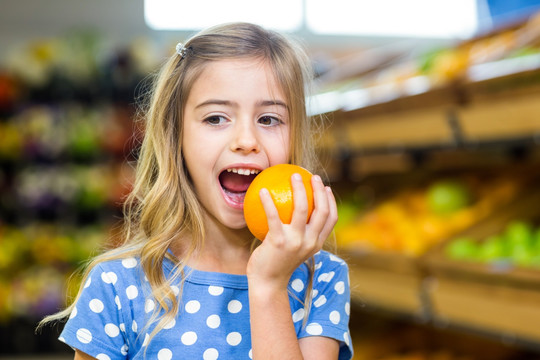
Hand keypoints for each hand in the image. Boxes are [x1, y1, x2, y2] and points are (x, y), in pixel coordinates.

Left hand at [246, 173, 337, 288]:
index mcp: (317, 244)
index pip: (331, 219)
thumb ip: (298, 234)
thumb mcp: (294, 249)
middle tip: (312, 177)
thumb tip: (293, 212)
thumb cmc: (277, 263)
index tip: (326, 187)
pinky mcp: (279, 241)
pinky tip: (261, 190)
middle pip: (321, 211)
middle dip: (320, 190)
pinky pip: (274, 216)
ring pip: (303, 209)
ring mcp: (296, 242)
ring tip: (294, 176)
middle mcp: (310, 242)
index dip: (331, 201)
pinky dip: (268, 201)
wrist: (267, 284)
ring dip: (299, 189)